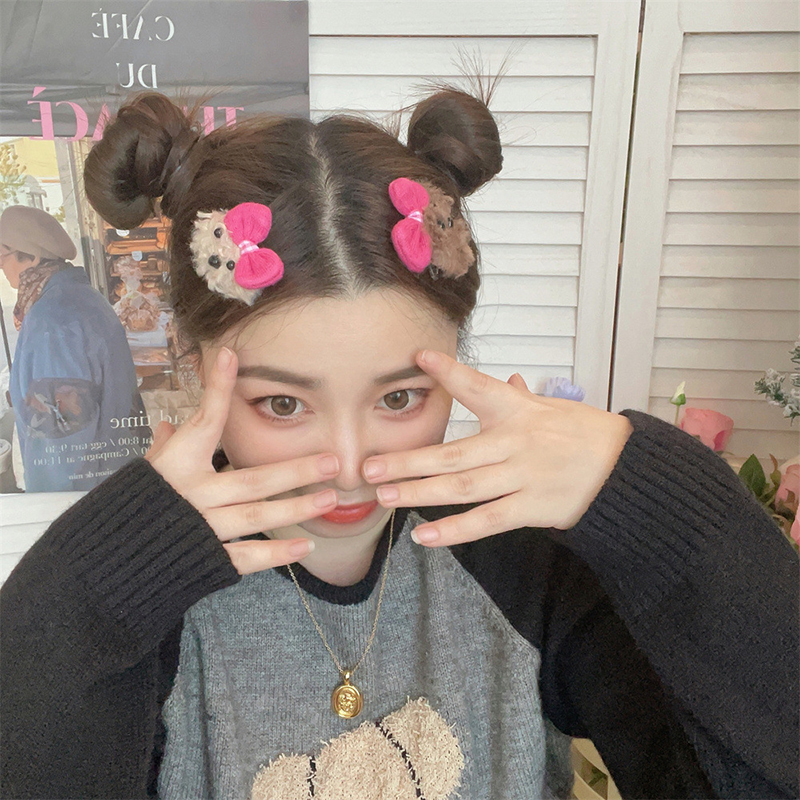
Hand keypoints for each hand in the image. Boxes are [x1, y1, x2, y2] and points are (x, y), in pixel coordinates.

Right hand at [145, 347, 340, 574]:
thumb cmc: (126, 511)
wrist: (103, 566)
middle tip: (331, 462)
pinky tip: (307, 546)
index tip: (232, 355)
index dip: (216, 388)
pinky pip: (247, 557)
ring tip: (331, 499)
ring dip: (298, 508)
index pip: (202, 421)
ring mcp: (201, 529)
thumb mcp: (142, 474)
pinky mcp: (206, 561)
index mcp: (174, 466)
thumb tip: (167, 424)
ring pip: (257, 516)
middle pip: (252, 480)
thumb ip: (161, 450)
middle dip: (295, 471)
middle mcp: (192, 495)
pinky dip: (278, 555)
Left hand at [362, 350, 632, 545]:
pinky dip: (454, 531)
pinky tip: (423, 536)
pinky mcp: (532, 508)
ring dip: (419, 493)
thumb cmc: (585, 435)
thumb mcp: (553, 408)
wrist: (626, 471)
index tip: (419, 358)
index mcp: (520, 410)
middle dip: (407, 461)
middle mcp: (516, 442)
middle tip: (369, 467)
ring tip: (384, 497)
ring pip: (462, 488)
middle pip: (453, 453)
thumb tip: (508, 377)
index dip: (450, 372)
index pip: (480, 387)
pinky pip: (486, 521)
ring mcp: (523, 477)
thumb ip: (521, 398)